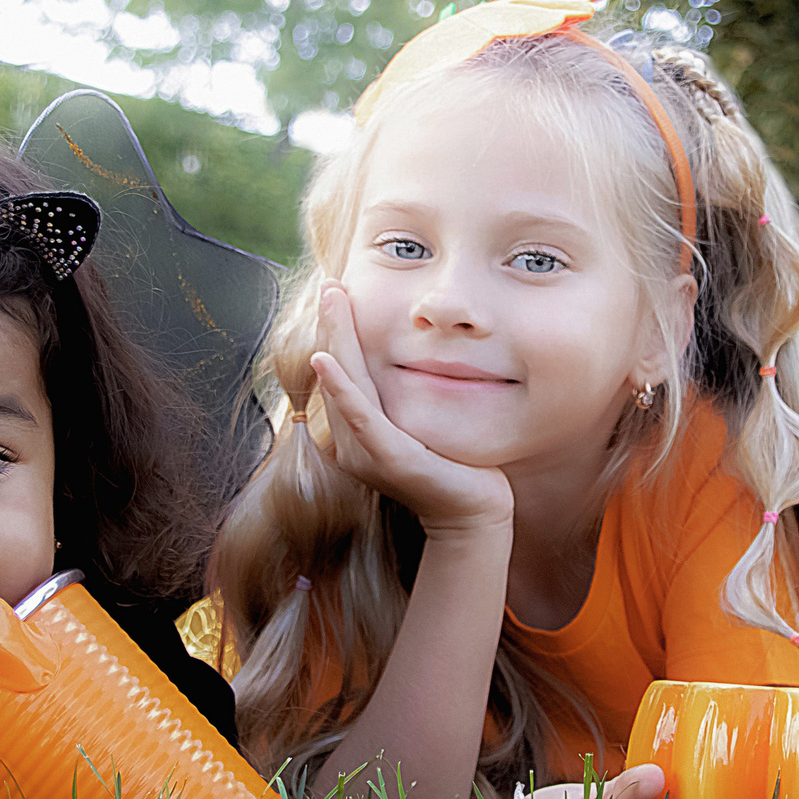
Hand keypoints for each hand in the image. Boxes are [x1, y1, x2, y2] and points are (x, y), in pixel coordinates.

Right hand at [309, 284, 512, 535]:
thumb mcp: (423, 423)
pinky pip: (361, 415)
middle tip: (331, 284)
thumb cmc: (454, 468)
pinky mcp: (388, 457)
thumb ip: (407, 397)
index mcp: (358, 433)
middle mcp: (353, 442)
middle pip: (338, 372)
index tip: (337, 294)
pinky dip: (341, 387)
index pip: (343, 373)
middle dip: (332, 325)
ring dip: (335, 339)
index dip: (337, 332)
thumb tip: (411, 358)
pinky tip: (325, 359)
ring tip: (331, 301)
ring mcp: (367, 451)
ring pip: (346, 383)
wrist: (473, 514)